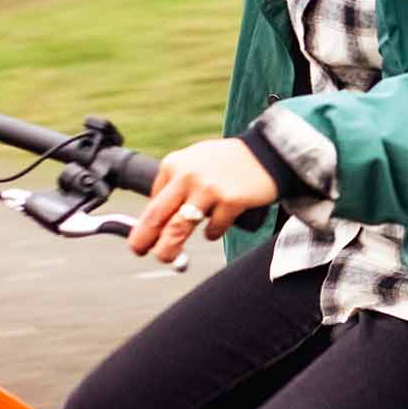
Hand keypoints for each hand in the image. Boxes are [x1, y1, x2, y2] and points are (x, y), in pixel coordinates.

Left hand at [127, 138, 279, 264]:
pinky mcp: (230, 200)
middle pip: (158, 216)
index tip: (140, 238)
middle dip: (144, 238)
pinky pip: (213, 228)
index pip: (152, 201)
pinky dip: (212, 233)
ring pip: (179, 227)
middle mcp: (188, 175)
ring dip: (169, 247)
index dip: (144, 224)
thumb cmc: (228, 162)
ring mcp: (209, 188)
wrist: (268, 152)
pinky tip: (214, 230)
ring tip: (166, 256)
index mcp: (174, 164)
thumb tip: (158, 219)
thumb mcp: (195, 162)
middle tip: (139, 251)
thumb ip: (176, 184)